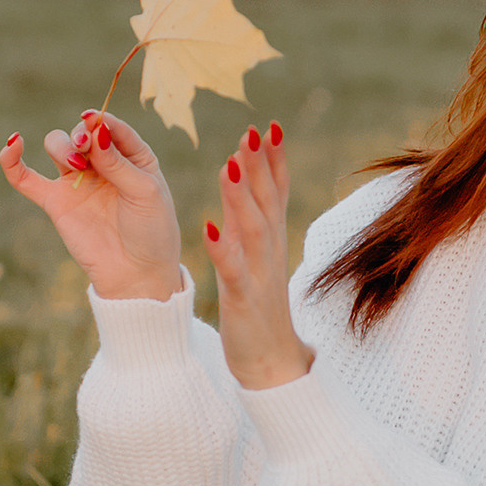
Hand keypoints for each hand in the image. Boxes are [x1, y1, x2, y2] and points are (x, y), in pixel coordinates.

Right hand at [0, 110, 183, 300]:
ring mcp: (76, 182)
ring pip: (57, 146)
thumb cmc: (151, 231)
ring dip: (62, 146)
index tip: (93, 118)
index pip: (110, 127)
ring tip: (77, 165)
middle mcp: (102, 164)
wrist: (136, 274)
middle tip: (86, 148)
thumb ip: (119, 163)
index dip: (100, 119)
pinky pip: (26, 178)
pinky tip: (11, 144)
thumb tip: (95, 130)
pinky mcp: (55, 202)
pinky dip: (13, 161)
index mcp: (131, 156)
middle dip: (80, 134)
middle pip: (79, 133)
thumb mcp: (144, 192)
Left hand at [206, 123, 311, 390]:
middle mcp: (269, 251)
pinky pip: (232, 270)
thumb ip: (251, 221)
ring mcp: (258, 274)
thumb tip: (242, 181)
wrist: (272, 361)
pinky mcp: (242, 298)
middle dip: (261, 164)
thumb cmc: (261, 308)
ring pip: (252, 228)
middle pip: (267, 200)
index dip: (274, 159)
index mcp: (271, 240)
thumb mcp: (257, 257)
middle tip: (254, 130)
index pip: (276, 192)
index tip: (270, 125)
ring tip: (231, 162)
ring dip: (242, 195)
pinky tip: (209, 227)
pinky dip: (222, 248)